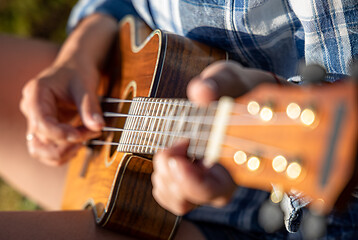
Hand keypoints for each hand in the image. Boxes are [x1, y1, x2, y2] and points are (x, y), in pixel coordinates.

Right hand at [20, 14, 116, 165]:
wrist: (76, 67)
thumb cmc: (78, 72)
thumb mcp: (86, 85)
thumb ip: (90, 106)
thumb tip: (99, 127)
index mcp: (36, 94)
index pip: (41, 124)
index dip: (61, 134)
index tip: (80, 135)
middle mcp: (32, 110)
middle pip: (40, 141)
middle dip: (67, 143)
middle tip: (91, 133)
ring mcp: (37, 121)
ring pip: (40, 151)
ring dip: (64, 152)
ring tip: (86, 138)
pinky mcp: (46, 130)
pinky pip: (49, 149)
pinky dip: (65, 151)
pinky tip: (81, 141)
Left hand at [152, 60, 280, 214]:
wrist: (236, 97)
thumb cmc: (236, 92)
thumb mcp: (231, 80)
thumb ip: (218, 85)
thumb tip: (201, 91)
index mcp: (236, 166)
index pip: (211, 189)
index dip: (188, 179)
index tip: (176, 155)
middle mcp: (220, 182)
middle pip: (185, 197)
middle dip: (169, 170)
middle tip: (176, 142)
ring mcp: (204, 183)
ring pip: (175, 197)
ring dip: (164, 172)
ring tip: (173, 146)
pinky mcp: (190, 180)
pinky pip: (168, 191)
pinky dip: (162, 175)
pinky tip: (170, 153)